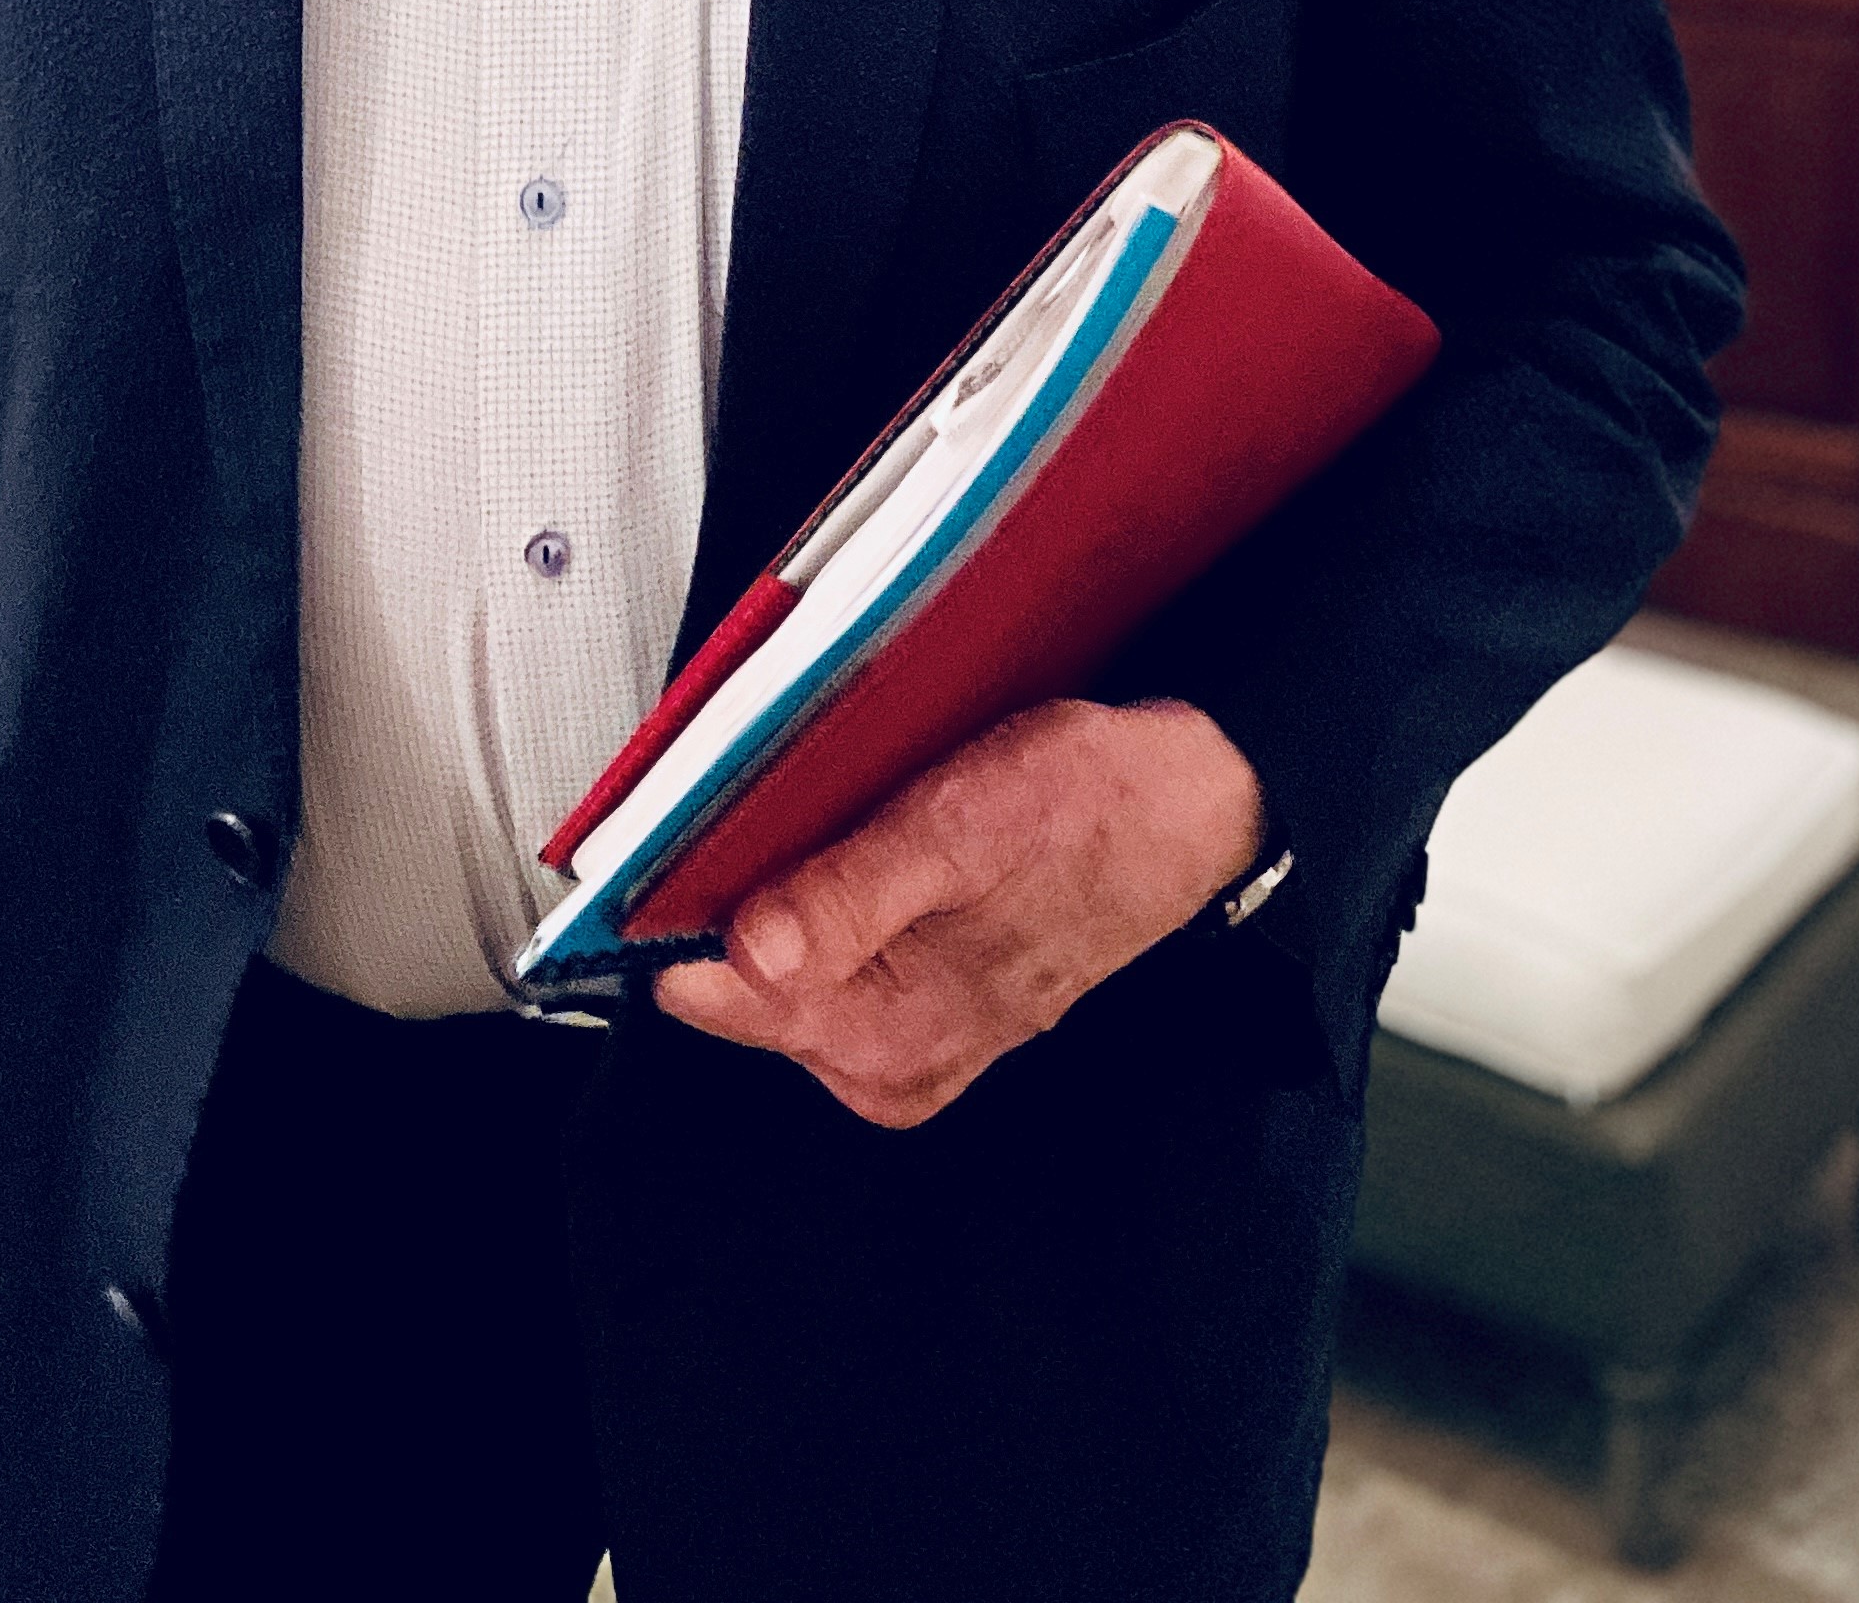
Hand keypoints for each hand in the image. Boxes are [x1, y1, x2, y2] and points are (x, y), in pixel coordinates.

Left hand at [653, 696, 1264, 1126]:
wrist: (1188, 804)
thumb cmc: (1092, 813)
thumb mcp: (960, 832)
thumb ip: (848, 899)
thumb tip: (747, 949)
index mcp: (886, 1040)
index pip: (710, 992)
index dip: (678, 905)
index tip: (670, 834)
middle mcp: (886, 1060)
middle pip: (735, 973)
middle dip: (738, 883)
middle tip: (787, 797)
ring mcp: (900, 1032)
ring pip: (776, 951)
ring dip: (781, 875)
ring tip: (842, 805)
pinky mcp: (915, 991)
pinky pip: (822, 942)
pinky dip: (820, 882)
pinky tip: (860, 830)